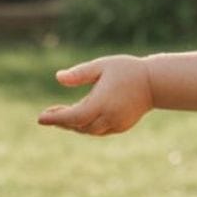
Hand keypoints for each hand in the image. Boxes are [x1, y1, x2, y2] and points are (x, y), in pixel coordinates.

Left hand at [37, 54, 152, 134]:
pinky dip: (86, 126)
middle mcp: (109, 117)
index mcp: (102, 102)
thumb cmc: (126, 70)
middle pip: (79, 126)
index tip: (40, 118)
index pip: (74, 116)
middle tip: (47, 115)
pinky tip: (77, 119)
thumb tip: (58, 78)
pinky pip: (98, 130)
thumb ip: (79, 73)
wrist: (155, 83)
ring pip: (88, 130)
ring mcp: (116, 124)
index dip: (56, 119)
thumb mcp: (101, 66)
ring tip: (59, 116)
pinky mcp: (121, 126)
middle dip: (62, 121)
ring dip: (73, 125)